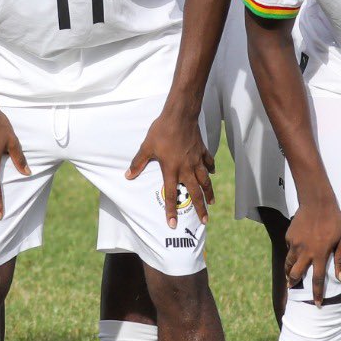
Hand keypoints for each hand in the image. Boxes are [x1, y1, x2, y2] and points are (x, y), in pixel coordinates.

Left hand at [127, 105, 214, 227]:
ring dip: (209, 192)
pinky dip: (210, 169)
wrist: (180, 115)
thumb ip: (138, 163)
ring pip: (205, 181)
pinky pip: (208, 163)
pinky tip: (212, 173)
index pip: (171, 195)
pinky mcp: (202, 151)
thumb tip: (128, 175)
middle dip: (200, 208)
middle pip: (195, 193)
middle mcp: (186, 168)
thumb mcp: (147, 147)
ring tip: (212, 202)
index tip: (173, 224)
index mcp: (171, 170)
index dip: (171, 211)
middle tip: (205, 220)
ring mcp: (196, 160)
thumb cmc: (162, 131)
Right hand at [282, 188, 340, 303]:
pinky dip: (292, 252)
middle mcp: (305, 252)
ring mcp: (295, 244)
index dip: (317, 293)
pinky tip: (296, 250)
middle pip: (296, 274)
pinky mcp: (289, 236)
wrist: (317, 202)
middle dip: (294, 283)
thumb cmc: (334, 220)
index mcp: (320, 254)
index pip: (318, 280)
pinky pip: (289, 248)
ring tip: (289, 275)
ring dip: (289, 271)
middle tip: (293, 288)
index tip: (317, 304)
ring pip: (288, 263)